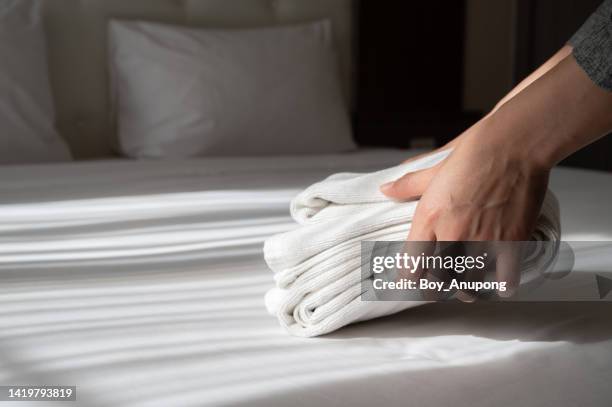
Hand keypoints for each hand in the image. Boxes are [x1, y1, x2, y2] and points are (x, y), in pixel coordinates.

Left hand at [381, 115, 550, 298]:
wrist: (515, 143)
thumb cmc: (476, 152)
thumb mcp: (433, 170)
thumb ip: (407, 185)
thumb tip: (386, 189)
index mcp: (429, 217)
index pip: (411, 265)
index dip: (411, 277)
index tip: (414, 278)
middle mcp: (453, 234)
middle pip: (438, 282)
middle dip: (438, 289)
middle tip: (442, 287)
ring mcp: (483, 241)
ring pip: (470, 287)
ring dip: (468, 290)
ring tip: (470, 286)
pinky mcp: (512, 242)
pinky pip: (504, 281)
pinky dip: (501, 286)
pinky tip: (499, 283)